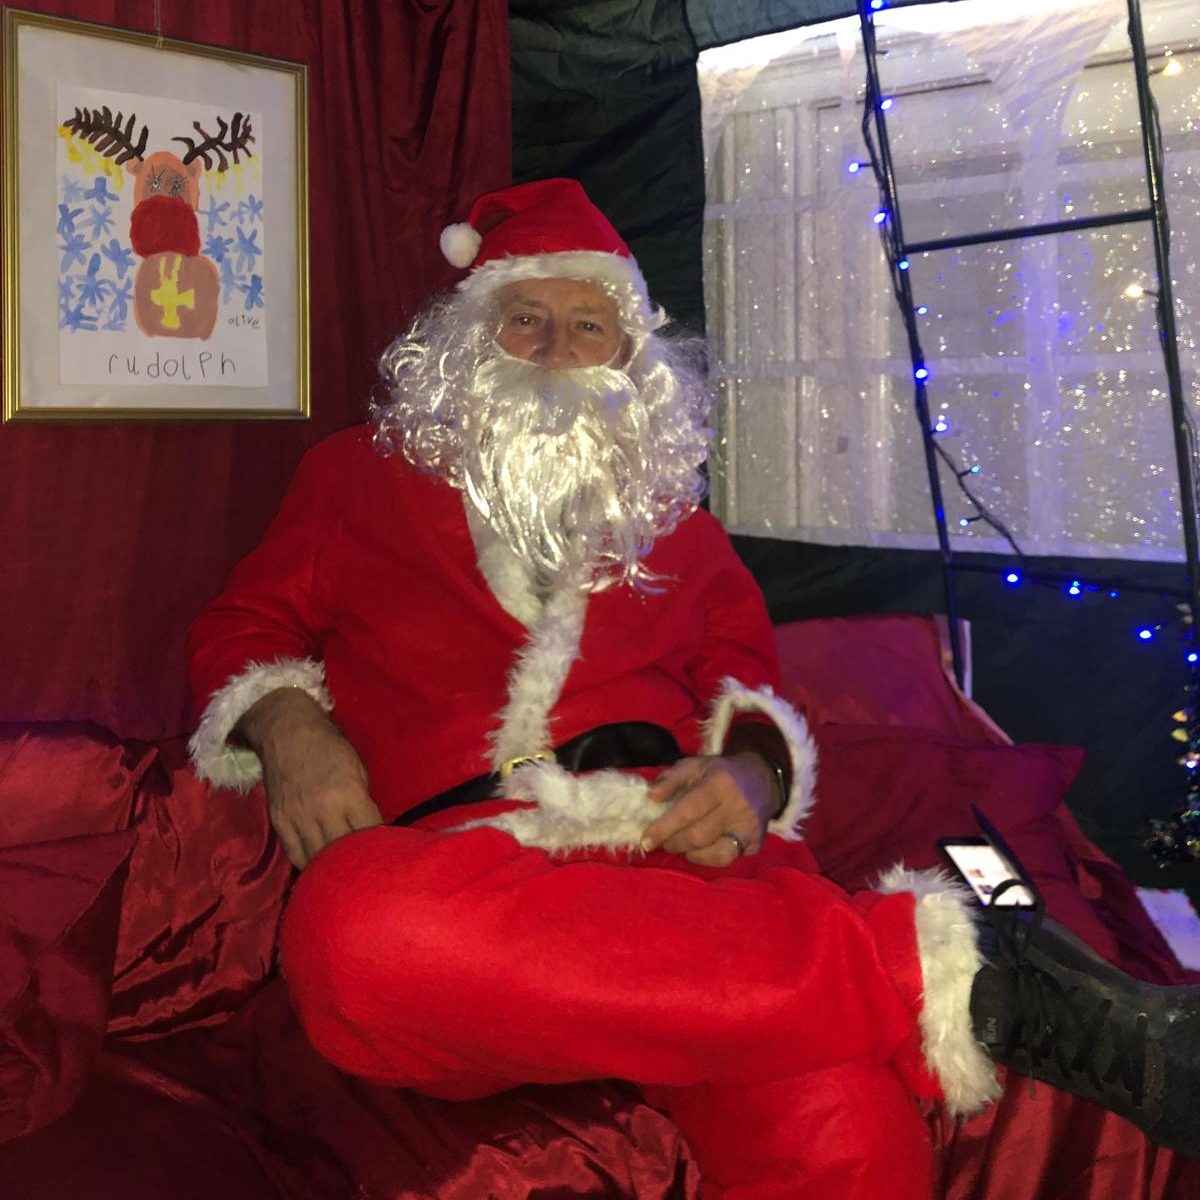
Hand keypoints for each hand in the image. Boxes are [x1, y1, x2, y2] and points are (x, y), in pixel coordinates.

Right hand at [238, 689, 381, 868]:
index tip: (384, 854)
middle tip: (367, 870)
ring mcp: (298, 819)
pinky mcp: (280, 823)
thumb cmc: (330, 748)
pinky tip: (320, 869)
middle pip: (343, 852)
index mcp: (348, 794)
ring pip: (318, 859)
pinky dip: (309, 864)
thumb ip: (363, 802)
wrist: (287, 733)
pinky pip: (296, 854)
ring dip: (332, 868)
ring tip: (344, 874)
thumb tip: (371, 831)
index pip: (369, 834)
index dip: (379, 847)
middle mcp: (322, 811)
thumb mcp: (357, 769)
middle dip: (357, 863)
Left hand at [641, 752, 777, 866]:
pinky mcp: (755, 843)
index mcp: (720, 783)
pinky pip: (726, 859)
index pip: (688, 810)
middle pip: (698, 835)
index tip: (646, 839)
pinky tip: (698, 850)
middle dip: (673, 842)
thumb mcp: (694, 766)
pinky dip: (705, 858)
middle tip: (663, 839)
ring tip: (679, 843)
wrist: (762, 779)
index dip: (664, 827)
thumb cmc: (720, 773)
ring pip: (714, 853)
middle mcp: (737, 807)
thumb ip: (670, 779)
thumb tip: (651, 796)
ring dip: (688, 852)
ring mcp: (749, 828)